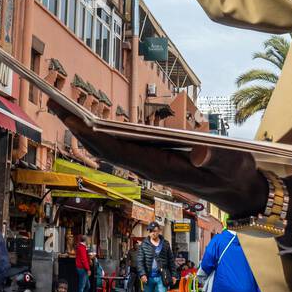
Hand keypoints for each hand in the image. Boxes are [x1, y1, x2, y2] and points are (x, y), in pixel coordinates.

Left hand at [49, 100, 268, 216]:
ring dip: (85, 129)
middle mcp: (148, 167)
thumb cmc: (235, 174)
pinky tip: (90, 124)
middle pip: (105, 147)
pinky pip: (119, 147)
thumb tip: (199, 154)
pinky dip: (101, 133)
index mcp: (161, 168)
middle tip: (53, 101)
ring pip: (109, 147)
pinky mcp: (152, 160)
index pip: (119, 150)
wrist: (238, 191)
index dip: (93, 135)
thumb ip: (218, 158)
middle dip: (78, 126)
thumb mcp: (233, 163)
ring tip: (63, 107)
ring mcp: (148, 164)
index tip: (72, 119)